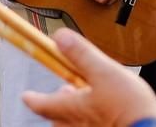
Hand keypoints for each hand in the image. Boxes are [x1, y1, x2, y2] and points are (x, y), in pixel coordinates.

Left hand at [23, 28, 155, 125]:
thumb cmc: (129, 108)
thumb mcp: (105, 73)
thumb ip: (81, 55)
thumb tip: (58, 37)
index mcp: (69, 109)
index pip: (40, 105)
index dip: (32, 98)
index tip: (26, 95)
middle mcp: (74, 126)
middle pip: (57, 117)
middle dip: (60, 103)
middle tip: (70, 89)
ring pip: (73, 124)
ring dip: (77, 112)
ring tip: (92, 98)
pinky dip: (92, 119)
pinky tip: (107, 112)